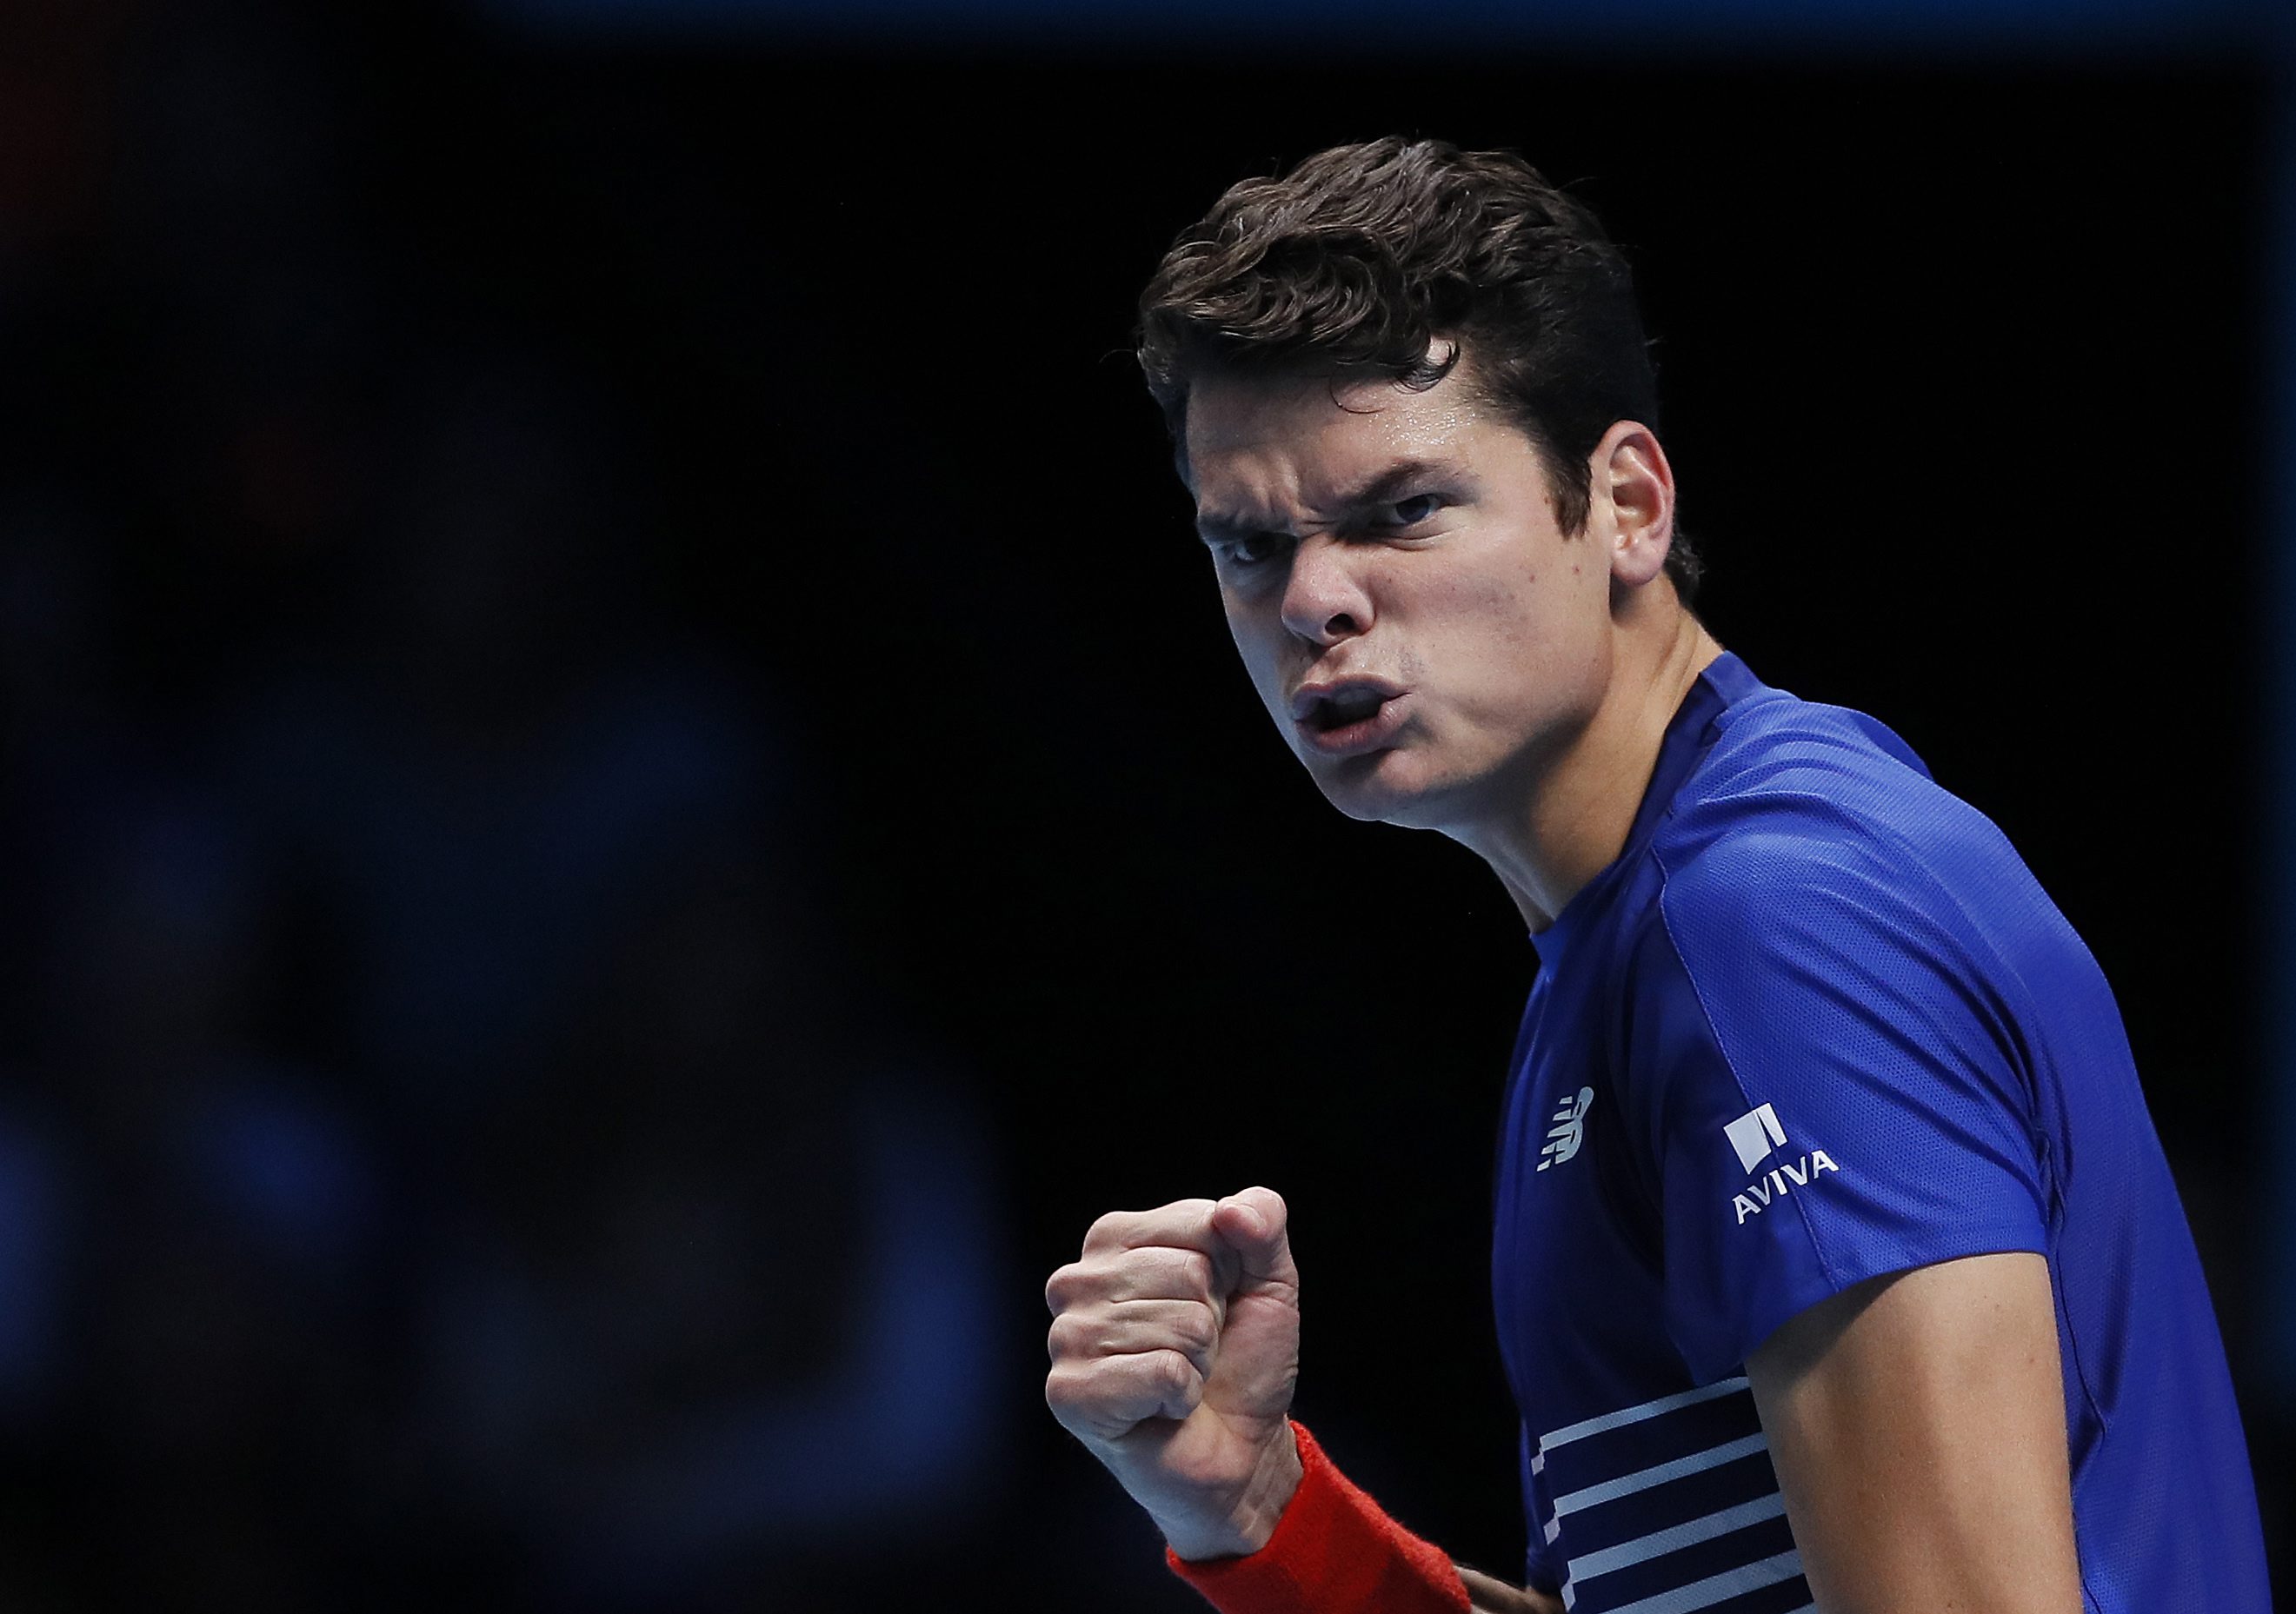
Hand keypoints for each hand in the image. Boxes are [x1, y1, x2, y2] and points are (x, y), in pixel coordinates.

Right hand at [1043, 1186, 1302, 1558]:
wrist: (1241, 1450)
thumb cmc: (1241, 1361)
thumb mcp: (1268, 1279)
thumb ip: (1262, 1222)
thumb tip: (1230, 1210)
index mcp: (1114, 1237)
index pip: (1201, 1222)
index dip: (1229, 1271)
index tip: (1217, 1306)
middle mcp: (1076, 1280)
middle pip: (1189, 1273)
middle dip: (1213, 1320)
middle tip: (1196, 1352)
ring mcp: (1065, 1337)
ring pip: (1179, 1324)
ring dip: (1198, 1361)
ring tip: (1179, 1379)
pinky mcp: (1069, 1392)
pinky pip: (1161, 1371)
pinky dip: (1181, 1395)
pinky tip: (1163, 1409)